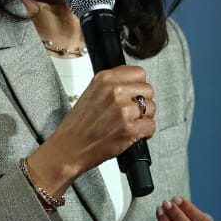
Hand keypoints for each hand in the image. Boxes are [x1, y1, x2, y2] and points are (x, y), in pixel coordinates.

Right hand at [27, 65, 155, 192]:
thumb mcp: (91, 93)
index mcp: (105, 79)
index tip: (134, 93)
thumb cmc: (78, 126)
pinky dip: (145, 133)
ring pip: (151, 108)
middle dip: (143, 102)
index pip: (138, 72)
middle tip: (132, 111)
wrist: (68, 148)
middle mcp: (115, 91)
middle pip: (148, 90)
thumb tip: (131, 83)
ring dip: (144, 117)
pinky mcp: (129, 129)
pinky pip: (151, 126)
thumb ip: (112, 85)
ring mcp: (123, 110)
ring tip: (130, 123)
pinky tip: (133, 134)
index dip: (138, 85)